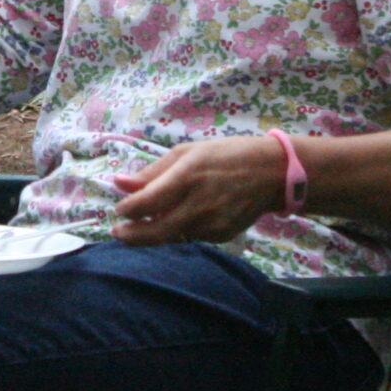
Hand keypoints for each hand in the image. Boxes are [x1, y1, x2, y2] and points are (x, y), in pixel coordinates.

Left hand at [109, 137, 283, 245]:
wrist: (272, 173)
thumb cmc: (225, 156)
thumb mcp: (187, 153)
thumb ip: (152, 172)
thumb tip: (119, 183)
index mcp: (187, 176)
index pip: (147, 203)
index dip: (128, 210)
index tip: (119, 210)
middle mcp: (199, 204)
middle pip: (156, 231)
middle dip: (132, 236)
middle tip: (118, 233)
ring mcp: (212, 223)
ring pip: (172, 237)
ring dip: (155, 233)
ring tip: (147, 223)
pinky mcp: (222, 235)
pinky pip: (191, 237)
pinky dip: (180, 231)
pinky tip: (180, 219)